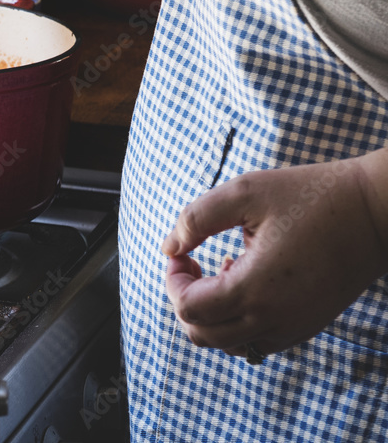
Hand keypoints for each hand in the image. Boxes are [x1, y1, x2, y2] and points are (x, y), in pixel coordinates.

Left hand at [161, 151, 387, 358]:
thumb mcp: (243, 192)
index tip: (181, 253)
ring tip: (223, 271)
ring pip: (228, 343)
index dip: (172, 281)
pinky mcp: (306, 326)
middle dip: (185, 299)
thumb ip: (195, 219)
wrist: (375, 212)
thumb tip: (169, 247)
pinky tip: (246, 280)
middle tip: (193, 263)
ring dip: (211, 313)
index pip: (189, 310)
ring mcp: (292, 328)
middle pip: (201, 334)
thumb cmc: (310, 196)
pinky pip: (256, 341)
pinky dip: (237, 320)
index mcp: (255, 290)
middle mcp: (273, 320)